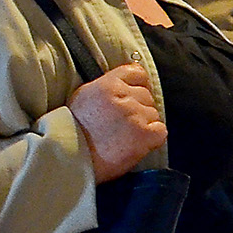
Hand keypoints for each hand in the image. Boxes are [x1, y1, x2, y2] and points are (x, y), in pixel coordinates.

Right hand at [68, 64, 167, 181]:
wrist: (71, 159)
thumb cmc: (75, 131)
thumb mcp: (84, 97)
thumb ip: (107, 86)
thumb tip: (129, 80)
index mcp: (108, 84)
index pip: (138, 74)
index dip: (139, 86)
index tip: (133, 98)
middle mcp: (123, 96)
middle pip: (147, 96)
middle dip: (139, 109)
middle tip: (122, 125)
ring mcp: (135, 115)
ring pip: (154, 114)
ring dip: (144, 125)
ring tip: (125, 137)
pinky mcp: (144, 134)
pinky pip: (160, 131)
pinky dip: (152, 139)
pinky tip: (136, 144)